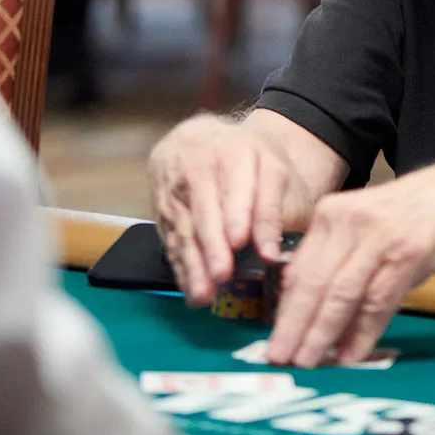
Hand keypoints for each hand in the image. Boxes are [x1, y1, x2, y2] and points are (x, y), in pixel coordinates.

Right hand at [148, 114, 315, 306]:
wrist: (208, 140)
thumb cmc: (251, 162)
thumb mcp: (274, 171)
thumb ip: (273, 209)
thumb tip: (269, 253)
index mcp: (234, 151)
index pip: (236, 184)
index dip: (237, 212)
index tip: (241, 240)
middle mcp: (198, 166)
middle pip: (204, 208)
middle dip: (212, 243)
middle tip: (222, 273)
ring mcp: (174, 186)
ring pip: (183, 227)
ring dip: (193, 263)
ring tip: (204, 294)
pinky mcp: (160, 207)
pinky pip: (170, 239)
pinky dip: (181, 266)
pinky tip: (191, 289)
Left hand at [264, 157, 434, 367]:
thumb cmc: (415, 214)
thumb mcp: (367, 227)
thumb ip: (341, 261)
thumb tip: (312, 313)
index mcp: (331, 213)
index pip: (298, 270)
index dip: (284, 310)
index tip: (275, 340)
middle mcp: (348, 222)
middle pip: (312, 283)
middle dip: (294, 327)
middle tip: (280, 360)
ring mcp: (378, 236)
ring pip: (340, 294)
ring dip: (322, 334)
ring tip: (309, 364)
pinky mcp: (408, 252)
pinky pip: (377, 301)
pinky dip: (362, 333)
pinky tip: (351, 355)